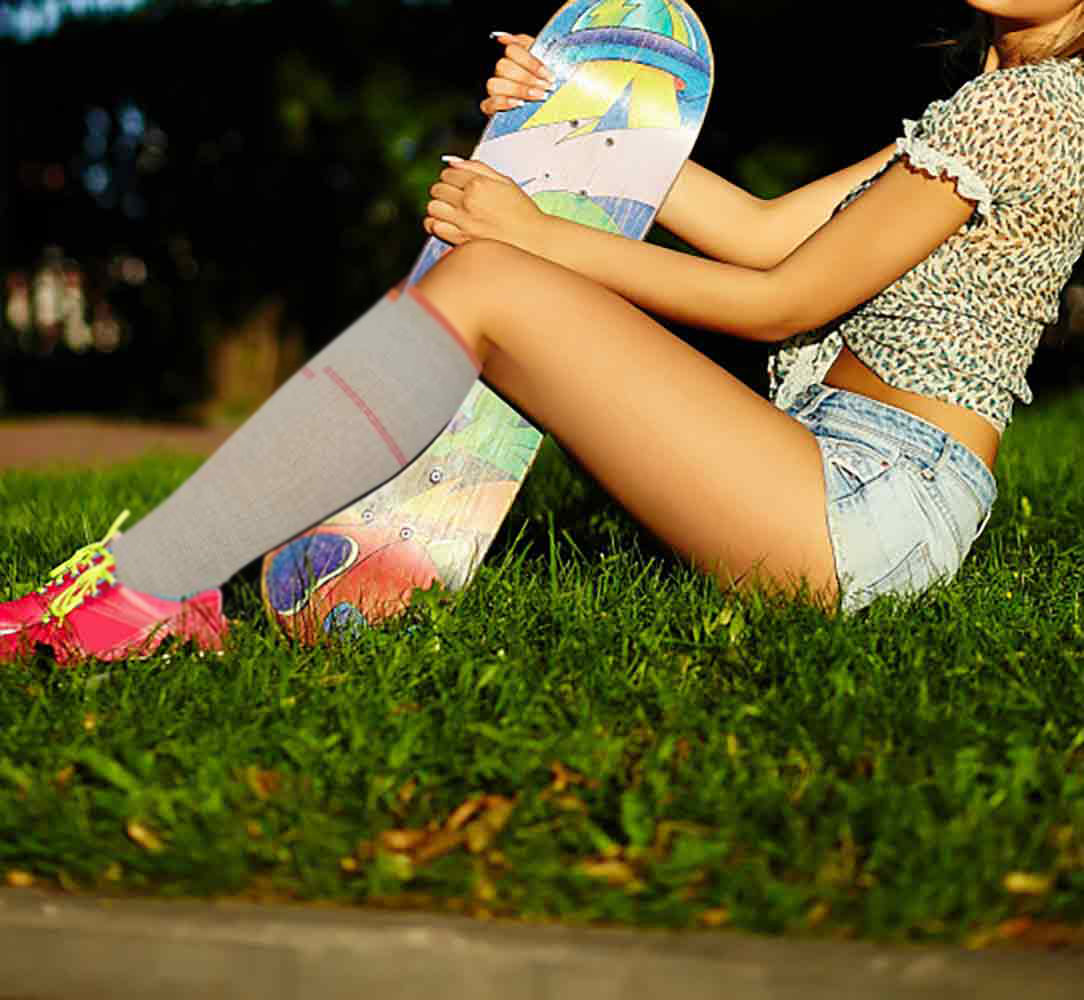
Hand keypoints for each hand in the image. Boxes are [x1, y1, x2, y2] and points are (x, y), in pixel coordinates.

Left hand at [425, 159, 546, 253]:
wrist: (532, 239)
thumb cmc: (521, 211)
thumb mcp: (504, 181)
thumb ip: (477, 168)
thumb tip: (452, 161)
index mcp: (479, 183)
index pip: (447, 173)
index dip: (451, 178)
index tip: (457, 185)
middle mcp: (469, 201)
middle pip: (437, 189)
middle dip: (443, 192)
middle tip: (454, 199)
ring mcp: (464, 221)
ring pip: (433, 207)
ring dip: (438, 207)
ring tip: (449, 212)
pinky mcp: (461, 239)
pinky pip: (434, 227)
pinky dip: (435, 224)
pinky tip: (446, 225)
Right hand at [481, 32, 555, 115]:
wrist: (546, 107)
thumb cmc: (544, 81)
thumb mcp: (543, 59)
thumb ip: (530, 45)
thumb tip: (507, 36)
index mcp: (512, 56)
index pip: (512, 50)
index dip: (531, 62)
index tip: (548, 74)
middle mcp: (500, 71)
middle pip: (504, 67)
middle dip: (528, 78)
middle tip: (546, 87)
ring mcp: (494, 89)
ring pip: (495, 84)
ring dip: (518, 90)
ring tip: (538, 96)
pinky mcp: (491, 107)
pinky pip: (490, 103)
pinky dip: (504, 102)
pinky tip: (519, 103)